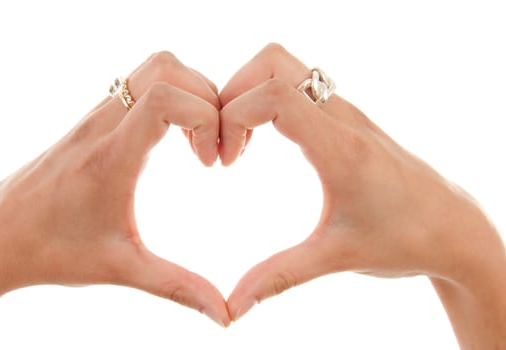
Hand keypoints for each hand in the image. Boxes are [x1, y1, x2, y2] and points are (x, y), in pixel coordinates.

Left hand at [0, 52, 229, 326]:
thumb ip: (177, 287)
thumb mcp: (119, 269)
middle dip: (206, 98)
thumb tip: (223, 314)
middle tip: (211, 146)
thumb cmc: (51, 250)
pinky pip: (140, 82)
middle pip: (166, 68)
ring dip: (189, 91)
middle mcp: (103, 124)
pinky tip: (174, 137)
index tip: (211, 161)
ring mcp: (96, 115)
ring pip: (153, 66)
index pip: (166, 98)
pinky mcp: (95, 117)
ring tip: (198, 138)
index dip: (206, 118)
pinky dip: (171, 95)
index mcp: (111, 156)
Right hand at [219, 44, 505, 344]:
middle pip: (272, 62)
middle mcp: (343, 118)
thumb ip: (280, 277)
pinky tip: (262, 140)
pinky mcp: (345, 117)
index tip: (225, 161)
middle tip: (223, 142)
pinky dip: (265, 100)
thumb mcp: (337, 258)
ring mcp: (345, 112)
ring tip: (238, 142)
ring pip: (284, 66)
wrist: (451, 226)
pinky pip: (296, 85)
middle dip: (231, 94)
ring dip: (248, 93)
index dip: (232, 116)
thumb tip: (233, 307)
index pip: (274, 95)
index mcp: (340, 148)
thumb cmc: (403, 240)